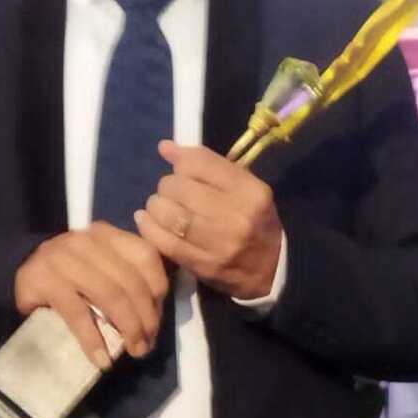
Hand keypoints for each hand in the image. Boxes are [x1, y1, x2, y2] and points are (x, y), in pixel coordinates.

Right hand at [14, 224, 168, 368]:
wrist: (22, 275)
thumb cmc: (69, 277)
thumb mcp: (102, 269)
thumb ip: (128, 280)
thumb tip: (153, 319)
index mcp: (107, 235)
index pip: (146, 258)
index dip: (158, 294)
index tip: (156, 322)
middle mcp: (86, 241)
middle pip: (130, 281)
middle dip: (145, 319)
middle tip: (146, 346)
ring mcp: (63, 258)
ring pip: (110, 295)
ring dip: (127, 329)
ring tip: (133, 352)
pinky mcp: (44, 281)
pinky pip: (78, 314)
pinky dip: (93, 340)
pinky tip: (102, 359)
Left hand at [134, 141, 282, 300]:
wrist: (270, 270)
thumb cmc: (254, 221)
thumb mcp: (244, 188)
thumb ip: (207, 165)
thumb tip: (164, 147)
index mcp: (250, 191)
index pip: (199, 163)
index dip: (181, 162)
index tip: (179, 169)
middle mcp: (235, 215)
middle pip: (179, 187)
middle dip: (167, 186)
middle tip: (170, 193)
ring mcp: (218, 243)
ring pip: (168, 213)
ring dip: (156, 206)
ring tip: (159, 207)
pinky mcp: (202, 264)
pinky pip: (163, 241)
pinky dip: (148, 227)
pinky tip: (147, 221)